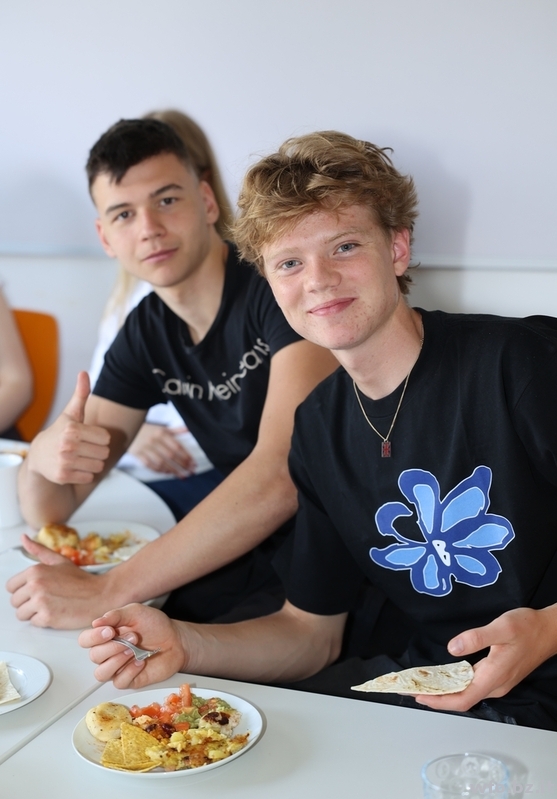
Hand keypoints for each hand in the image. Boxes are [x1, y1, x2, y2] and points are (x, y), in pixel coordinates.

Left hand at [6, 534, 111, 627]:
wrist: (100, 594)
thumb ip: (38, 550)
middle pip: (15, 602)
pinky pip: (34, 623)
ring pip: (21, 614)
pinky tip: (57, 612)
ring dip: (34, 613)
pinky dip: (44, 621)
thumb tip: (24, 538)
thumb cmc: (81, 580)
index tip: (35, 590)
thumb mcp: (59, 561)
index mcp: (35, 571)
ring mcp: (41, 601)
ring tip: (51, 606)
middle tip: (46, 599)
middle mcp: (35, 585)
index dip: (23, 590)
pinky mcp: (47, 617)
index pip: (11, 586)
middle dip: (28, 602)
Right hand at [26, 371, 109, 484]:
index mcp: (72, 428)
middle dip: (97, 451)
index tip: (86, 436)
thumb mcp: (71, 414)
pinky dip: (84, 474)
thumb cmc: (61, 432)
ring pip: (99, 466)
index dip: (99, 438)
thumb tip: (84, 373)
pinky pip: (89, 477)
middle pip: (104, 453)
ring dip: (92, 463)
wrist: (38, 456)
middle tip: (83, 448)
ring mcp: (64, 461)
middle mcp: (67, 445)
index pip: (106, 437)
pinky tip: (73, 467)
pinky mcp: (63, 476)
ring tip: (79, 457)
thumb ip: (81, 394)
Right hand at [78, 604, 187, 688]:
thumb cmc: (156, 625)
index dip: (93, 637)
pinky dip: (129, 671)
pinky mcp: (129, 679)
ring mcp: (118, 667)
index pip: (86, 640)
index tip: (109, 630)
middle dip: (112, 646)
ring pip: (101, 673)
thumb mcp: (136, 612)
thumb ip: (116, 615)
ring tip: (133, 650)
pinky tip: (140, 662)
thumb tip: (96, 622)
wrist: (176, 640)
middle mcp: (109, 652)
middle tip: (132, 637)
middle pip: (94, 656)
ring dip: (116, 660)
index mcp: (107, 635)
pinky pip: (119, 682)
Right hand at [128, 424, 194, 474]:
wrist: (127, 429)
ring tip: (182, 475)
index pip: (176, 446)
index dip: (186, 456)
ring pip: (161, 462)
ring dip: (172, 470)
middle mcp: (154, 441)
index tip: (193, 463)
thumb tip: (189, 430)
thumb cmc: (147, 430)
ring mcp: (145, 448)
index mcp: (161, 433)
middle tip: (191, 471)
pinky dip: (159, 471)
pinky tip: (167, 473)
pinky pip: (150, 465)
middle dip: (182, 465)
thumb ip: (176, 430)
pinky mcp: (138, 455)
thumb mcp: (162, 428)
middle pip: (170, 456)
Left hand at [414, 606, 556, 712]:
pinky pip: (473, 685)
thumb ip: (477, 638)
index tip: (418, 696)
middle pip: (462, 699)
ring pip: (467, 693)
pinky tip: (445, 675)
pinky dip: (456, 684)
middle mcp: (495, 685)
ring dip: (445, 691)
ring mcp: (498, 682)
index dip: (439, 701)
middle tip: (412, 689)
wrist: (550, 631)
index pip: (462, 699)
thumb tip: (452, 649)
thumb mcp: (501, 627)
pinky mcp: (499, 676)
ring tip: (423, 683)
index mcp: (494, 677)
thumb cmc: (527, 628)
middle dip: (436, 697)